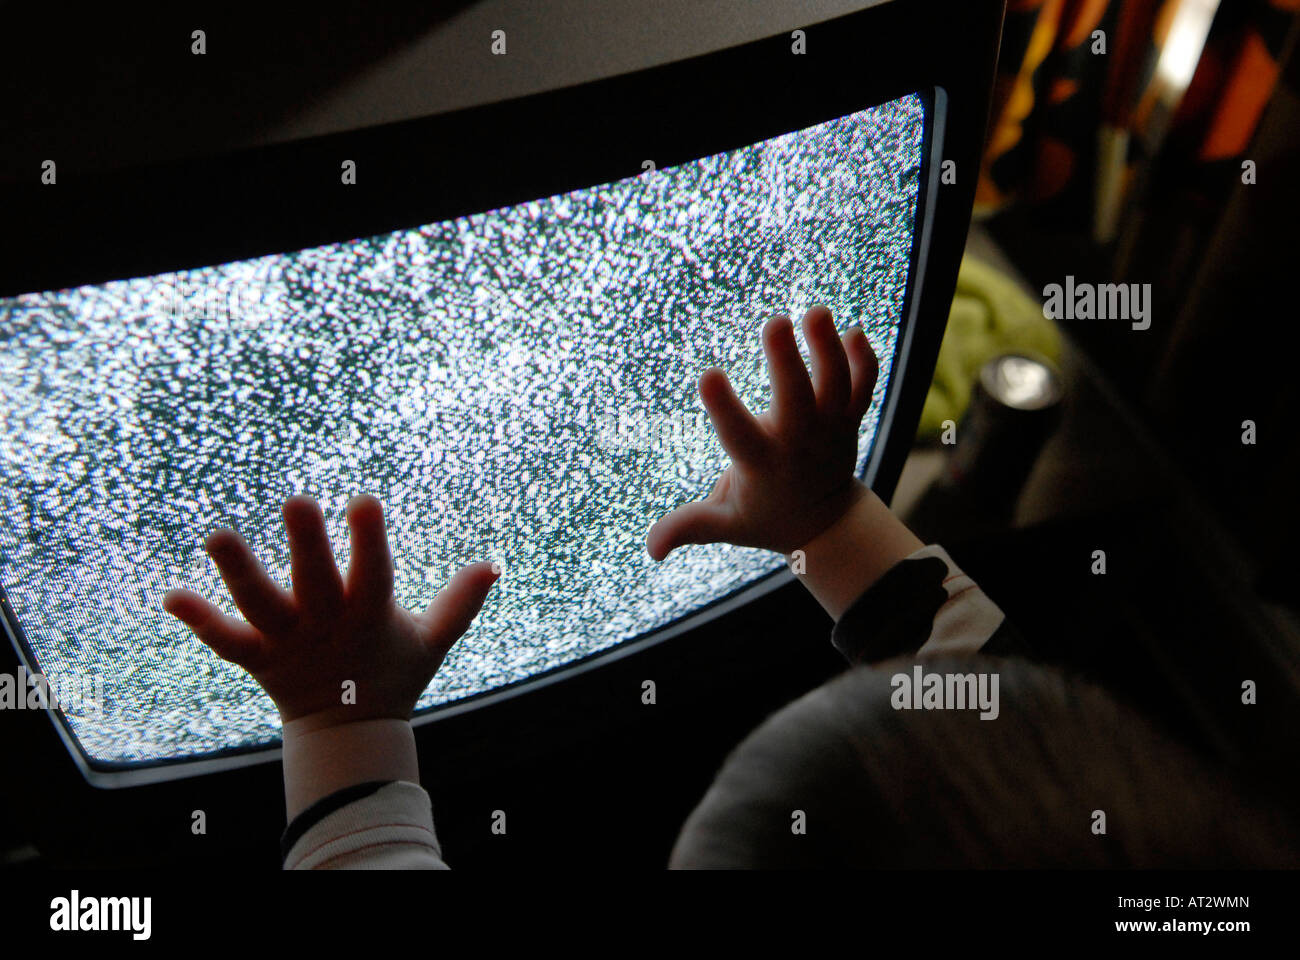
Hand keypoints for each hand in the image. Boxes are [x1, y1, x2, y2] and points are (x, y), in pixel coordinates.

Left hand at [163, 494, 497, 730]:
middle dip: (306, 544)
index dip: (368, 539)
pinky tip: (171, 594)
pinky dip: (199, 621)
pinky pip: (224, 641)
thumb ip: (460, 602)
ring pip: (260, 606)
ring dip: (238, 572)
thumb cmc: (393, 674)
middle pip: (314, 582)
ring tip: (216, 535)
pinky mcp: (257, 658)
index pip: (371, 573)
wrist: (350, 733)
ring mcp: (287, 643)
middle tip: (297, 502)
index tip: (363, 500)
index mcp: (368, 616)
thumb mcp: (433, 640)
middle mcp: (326, 626)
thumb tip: (492, 565)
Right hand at [647, 305, 879, 559]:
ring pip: (835, 386)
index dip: (724, 408)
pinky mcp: (848, 418)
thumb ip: (688, 528)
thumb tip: (651, 550)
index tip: (708, 376)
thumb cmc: (762, 516)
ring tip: (816, 311)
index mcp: (762, 464)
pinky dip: (864, 360)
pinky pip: (863, 386)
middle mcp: (798, 444)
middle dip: (787, 362)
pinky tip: (856, 331)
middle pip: (797, 400)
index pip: (739, 436)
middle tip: (775, 322)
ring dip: (828, 349)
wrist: (824, 524)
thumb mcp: (723, 523)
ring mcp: (829, 429)